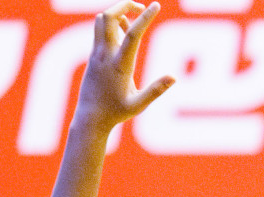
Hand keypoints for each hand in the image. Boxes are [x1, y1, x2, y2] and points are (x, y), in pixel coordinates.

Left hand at [74, 2, 174, 132]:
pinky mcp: (93, 55)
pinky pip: (100, 30)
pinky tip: (124, 30)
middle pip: (109, 17)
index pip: (132, 34)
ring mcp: (97, 53)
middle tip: (142, 8)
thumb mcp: (139, 105)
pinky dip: (112, 23)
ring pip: (102, 20)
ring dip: (117, 12)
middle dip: (125, 5)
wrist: (90, 117)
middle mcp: (105, 55)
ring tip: (134, 19)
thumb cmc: (116, 113)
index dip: (145, 18)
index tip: (156, 5)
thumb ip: (155, 90)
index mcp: (120, 65)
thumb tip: (173, 77)